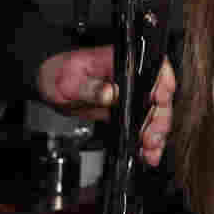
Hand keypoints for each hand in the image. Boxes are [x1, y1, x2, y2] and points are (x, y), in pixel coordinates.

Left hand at [35, 48, 176, 167]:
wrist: (51, 87)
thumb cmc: (59, 75)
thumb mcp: (69, 81)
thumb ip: (89, 88)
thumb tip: (108, 92)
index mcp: (120, 61)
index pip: (153, 68)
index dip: (162, 86)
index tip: (158, 103)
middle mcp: (130, 76)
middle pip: (159, 95)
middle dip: (159, 119)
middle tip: (151, 137)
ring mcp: (131, 93)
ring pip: (154, 113)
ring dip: (156, 134)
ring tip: (151, 151)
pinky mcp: (127, 109)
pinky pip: (142, 124)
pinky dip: (146, 140)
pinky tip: (146, 152)